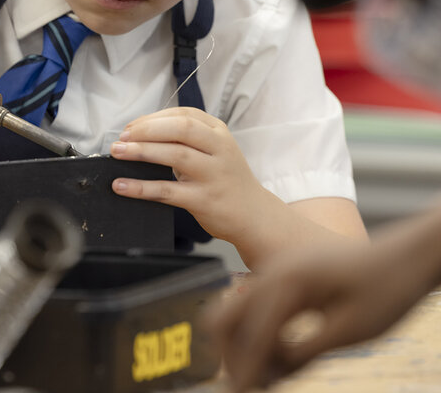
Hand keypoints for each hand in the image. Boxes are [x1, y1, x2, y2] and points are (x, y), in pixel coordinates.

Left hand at [110, 107, 269, 242]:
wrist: (255, 215)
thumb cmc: (226, 179)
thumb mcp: (214, 149)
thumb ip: (185, 138)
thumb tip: (139, 132)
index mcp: (218, 132)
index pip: (183, 115)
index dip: (153, 118)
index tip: (130, 126)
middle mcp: (219, 149)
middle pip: (180, 129)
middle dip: (146, 130)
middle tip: (121, 137)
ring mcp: (213, 175)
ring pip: (175, 156)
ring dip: (141, 152)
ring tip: (117, 153)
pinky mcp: (204, 200)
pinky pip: (167, 191)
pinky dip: (141, 187)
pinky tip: (122, 185)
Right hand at [208, 213, 440, 391]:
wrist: (407, 255)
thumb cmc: (386, 288)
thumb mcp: (349, 330)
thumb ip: (302, 353)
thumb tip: (267, 376)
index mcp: (287, 280)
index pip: (251, 332)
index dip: (244, 371)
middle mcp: (274, 271)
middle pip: (227, 316)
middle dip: (232, 356)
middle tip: (248, 389)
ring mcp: (277, 271)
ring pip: (239, 312)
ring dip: (245, 347)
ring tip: (268, 380)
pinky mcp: (286, 277)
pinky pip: (259, 307)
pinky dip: (260, 335)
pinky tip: (279, 359)